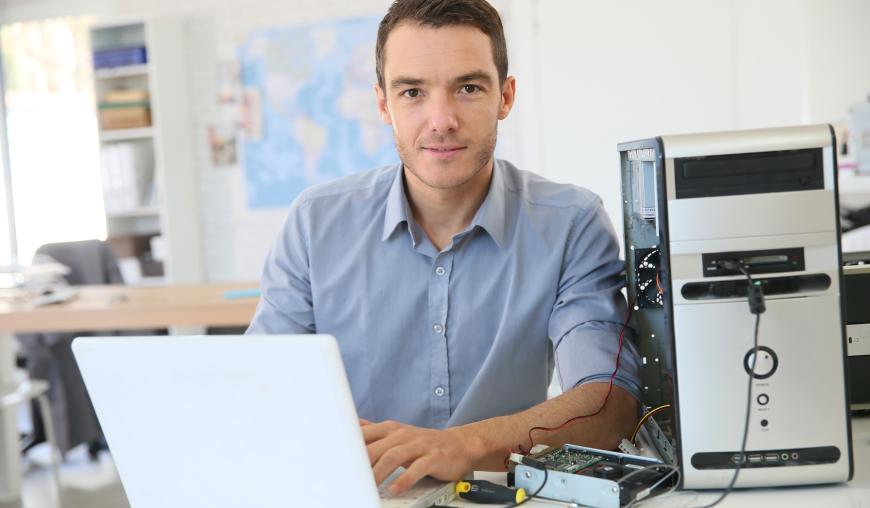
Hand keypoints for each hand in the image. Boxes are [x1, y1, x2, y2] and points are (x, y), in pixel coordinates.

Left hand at [360, 418, 482, 493]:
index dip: (348, 448)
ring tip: (368, 486)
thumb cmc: (425, 443)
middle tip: (348, 479)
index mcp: (391, 429)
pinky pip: (417, 468)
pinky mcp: (433, 457)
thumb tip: (352, 425)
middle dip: (360, 464)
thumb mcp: (397, 434)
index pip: (364, 436)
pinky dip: (404, 479)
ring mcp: (419, 445)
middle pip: (376, 448)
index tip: (335, 462)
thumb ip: (374, 431)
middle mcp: (403, 435)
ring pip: (393, 457)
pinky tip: (394, 489)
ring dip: (378, 472)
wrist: (460, 444)